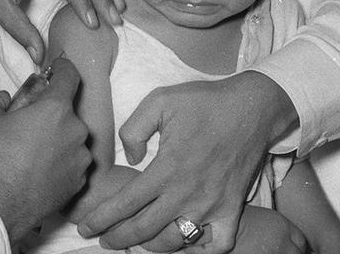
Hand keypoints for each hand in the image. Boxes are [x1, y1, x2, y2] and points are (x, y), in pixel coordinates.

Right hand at [0, 58, 91, 242]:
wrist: (1, 204)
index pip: (70, 76)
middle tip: (31, 124)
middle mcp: (76, 130)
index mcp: (56, 109)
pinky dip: (61, 162)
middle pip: (68, 112)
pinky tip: (41, 170)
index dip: (63, 67)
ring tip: (33, 152)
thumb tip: (3, 97)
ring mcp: (82, 157)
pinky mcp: (81, 180)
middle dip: (52, 114)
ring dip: (58, 139)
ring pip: (72, 138)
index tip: (58, 67)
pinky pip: (74, 163)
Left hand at [78, 71, 297, 253]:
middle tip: (104, 240)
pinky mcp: (232, 208)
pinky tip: (183, 242)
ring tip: (136, 240)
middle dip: (117, 239)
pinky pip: (217, 244)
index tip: (86, 227)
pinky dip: (199, 249)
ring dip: (150, 246)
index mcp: (167, 168)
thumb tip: (130, 158)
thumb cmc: (205, 102)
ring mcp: (211, 205)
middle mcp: (187, 193)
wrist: (252, 107)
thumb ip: (134, 129)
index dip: (101, 220)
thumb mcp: (160, 101)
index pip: (125, 204)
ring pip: (174, 242)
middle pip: (143, 230)